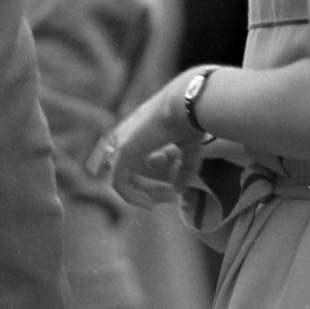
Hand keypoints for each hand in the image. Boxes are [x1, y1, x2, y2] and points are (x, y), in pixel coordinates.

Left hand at [86, 74, 206, 207]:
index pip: (134, 163)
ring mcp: (122, 143)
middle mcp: (126, 136)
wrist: (186, 105)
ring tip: (166, 197)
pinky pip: (119, 184)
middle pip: (130, 174)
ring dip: (145, 194)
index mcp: (138, 132)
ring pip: (125, 181)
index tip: (170, 191)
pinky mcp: (123, 151)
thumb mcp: (188, 150)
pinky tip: (150, 203)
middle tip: (170, 197)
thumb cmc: (190, 121)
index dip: (151, 180)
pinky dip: (133, 197)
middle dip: (150, 190)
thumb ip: (183, 169)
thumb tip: (179, 190)